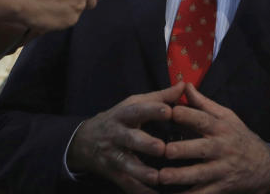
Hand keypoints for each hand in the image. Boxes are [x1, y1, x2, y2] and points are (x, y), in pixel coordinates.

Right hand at [67, 84, 185, 193]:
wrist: (85, 141)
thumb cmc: (119, 119)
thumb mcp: (135, 104)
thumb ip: (161, 97)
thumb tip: (184, 85)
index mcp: (125, 114)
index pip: (138, 110)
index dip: (152, 110)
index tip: (168, 110)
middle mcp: (117, 134)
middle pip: (130, 139)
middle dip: (145, 144)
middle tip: (162, 148)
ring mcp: (114, 156)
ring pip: (127, 165)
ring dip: (142, 173)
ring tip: (158, 178)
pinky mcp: (114, 173)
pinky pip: (127, 185)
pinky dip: (141, 192)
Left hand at [159, 84, 269, 193]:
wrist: (263, 166)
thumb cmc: (238, 137)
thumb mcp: (227, 117)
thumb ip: (204, 103)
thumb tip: (185, 85)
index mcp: (221, 128)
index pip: (203, 120)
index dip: (187, 115)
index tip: (169, 111)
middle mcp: (221, 148)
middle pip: (201, 149)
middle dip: (183, 150)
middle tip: (165, 150)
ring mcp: (221, 169)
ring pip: (200, 174)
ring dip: (180, 176)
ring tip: (162, 177)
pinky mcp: (220, 187)